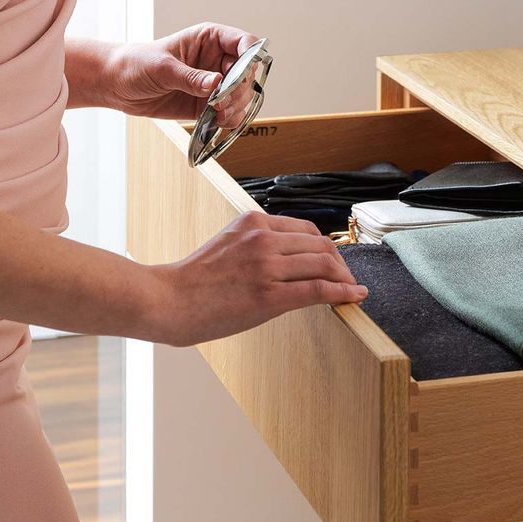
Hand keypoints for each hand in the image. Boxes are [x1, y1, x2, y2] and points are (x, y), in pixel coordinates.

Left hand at [102, 22, 262, 119]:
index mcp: (209, 39)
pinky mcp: (207, 104)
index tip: (242, 74)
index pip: (244, 42)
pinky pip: (230, 112)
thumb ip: (190, 77)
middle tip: (222, 102)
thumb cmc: (136, 64)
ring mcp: (214, 83)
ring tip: (218, 114)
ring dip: (237, 107)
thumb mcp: (162, 68)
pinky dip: (230, 120)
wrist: (116, 84)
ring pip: (242, 95)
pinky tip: (218, 122)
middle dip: (240, 89)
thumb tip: (217, 83)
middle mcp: (217, 60)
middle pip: (248, 73)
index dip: (251, 57)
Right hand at [142, 212, 370, 347]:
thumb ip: (256, 243)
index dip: (327, 247)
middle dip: (340, 264)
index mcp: (252, 221)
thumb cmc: (192, 280)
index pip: (305, 229)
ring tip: (352, 289)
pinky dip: (343, 292)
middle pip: (321, 245)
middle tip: (347, 278)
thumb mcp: (227, 244)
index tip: (334, 261)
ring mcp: (267, 266)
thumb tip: (287, 257)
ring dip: (345, 279)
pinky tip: (354, 296)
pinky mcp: (269, 295)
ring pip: (324, 265)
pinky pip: (318, 290)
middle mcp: (262, 238)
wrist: (168, 300)